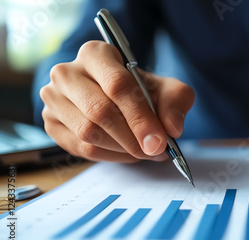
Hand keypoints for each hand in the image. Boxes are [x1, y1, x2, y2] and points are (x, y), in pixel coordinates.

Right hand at [41, 41, 194, 162]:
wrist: (122, 99)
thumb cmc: (143, 91)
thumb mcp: (169, 90)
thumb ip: (176, 103)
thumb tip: (172, 128)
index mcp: (96, 54)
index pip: (117, 85)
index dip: (140, 117)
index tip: (159, 141)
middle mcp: (67, 72)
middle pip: (100, 111)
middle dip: (132, 137)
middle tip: (155, 151)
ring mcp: (53, 98)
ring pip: (89, 133)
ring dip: (122, 148)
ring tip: (144, 151)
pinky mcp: (51, 123)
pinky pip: (80, 148)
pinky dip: (110, 156)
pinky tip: (127, 153)